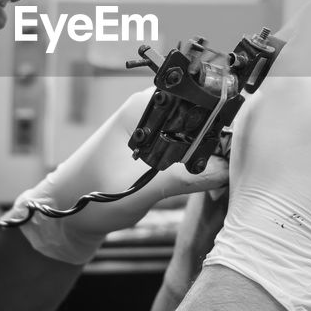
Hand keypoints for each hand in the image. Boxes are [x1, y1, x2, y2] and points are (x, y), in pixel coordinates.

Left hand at [8, 88, 228, 264]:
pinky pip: (187, 143)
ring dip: (213, 148)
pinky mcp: (154, 145)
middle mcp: (150, 110)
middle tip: (242, 161)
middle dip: (222, 134)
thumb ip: (184, 177)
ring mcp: (153, 126)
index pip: (195, 97)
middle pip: (201, 112)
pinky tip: (213, 174)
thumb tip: (226, 171)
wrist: (64, 213)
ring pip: (197, 129)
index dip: (223, 115)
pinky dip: (201, 157)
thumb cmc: (89, 195)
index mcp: (143, 107)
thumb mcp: (140, 188)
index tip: (245, 139)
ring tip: (230, 170)